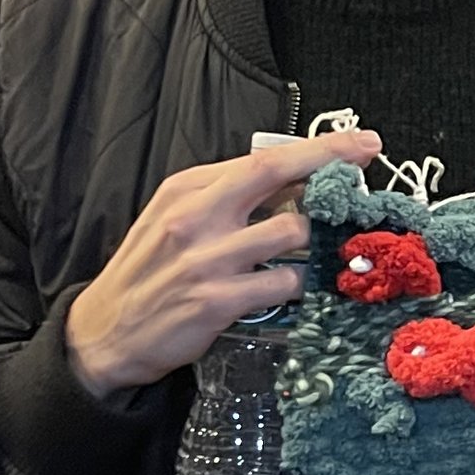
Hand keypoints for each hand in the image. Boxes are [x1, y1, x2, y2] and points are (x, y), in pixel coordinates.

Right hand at [65, 131, 383, 400]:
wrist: (105, 332)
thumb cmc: (148, 273)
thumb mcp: (175, 219)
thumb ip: (226, 199)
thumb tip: (292, 181)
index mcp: (186, 190)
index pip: (262, 159)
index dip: (317, 148)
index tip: (357, 142)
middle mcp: (195, 217)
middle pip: (274, 176)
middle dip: (330, 163)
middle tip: (368, 160)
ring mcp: (207, 259)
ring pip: (289, 232)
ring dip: (317, 239)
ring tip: (325, 246)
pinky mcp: (217, 301)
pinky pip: (283, 283)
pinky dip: (302, 282)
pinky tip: (302, 284)